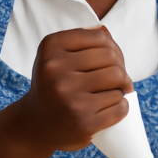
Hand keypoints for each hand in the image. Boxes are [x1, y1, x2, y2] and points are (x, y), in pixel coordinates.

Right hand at [0, 26, 132, 157]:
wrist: (35, 125)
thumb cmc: (52, 85)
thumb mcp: (55, 56)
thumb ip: (80, 41)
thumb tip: (107, 32)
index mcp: (50, 49)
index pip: (100, 38)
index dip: (113, 47)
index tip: (112, 59)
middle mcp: (57, 71)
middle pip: (112, 59)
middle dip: (121, 68)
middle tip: (119, 78)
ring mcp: (71, 98)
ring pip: (119, 83)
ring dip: (122, 88)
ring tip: (114, 92)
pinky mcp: (84, 122)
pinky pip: (120, 107)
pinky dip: (122, 107)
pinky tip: (113, 107)